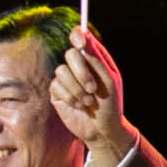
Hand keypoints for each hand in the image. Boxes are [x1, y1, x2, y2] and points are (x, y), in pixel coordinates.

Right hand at [49, 28, 132, 166]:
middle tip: (93, 88)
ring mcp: (67, 78)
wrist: (102, 130)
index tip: (80, 43)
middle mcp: (79, 66)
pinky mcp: (57, 92)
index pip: (81, 38)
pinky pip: (56, 86)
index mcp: (94, 59)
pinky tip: (79, 106)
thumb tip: (84, 38)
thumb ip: (96, 59)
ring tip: (89, 101)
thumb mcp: (109, 81)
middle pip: (70, 54)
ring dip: (77, 89)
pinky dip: (70, 97)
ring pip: (61, 71)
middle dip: (81, 72)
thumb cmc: (110, 105)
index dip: (77, 36)